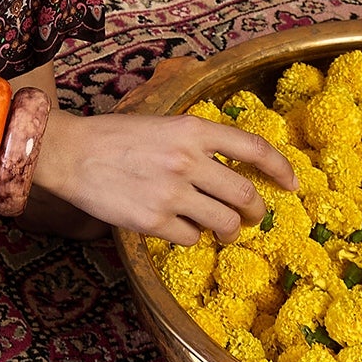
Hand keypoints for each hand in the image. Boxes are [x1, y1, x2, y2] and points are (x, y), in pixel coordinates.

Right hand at [31, 109, 296, 246]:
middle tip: (254, 216)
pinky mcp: (154, 220)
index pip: (253, 148)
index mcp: (192, 129)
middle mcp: (188, 160)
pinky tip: (180, 228)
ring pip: (225, 223)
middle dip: (257, 211)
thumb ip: (194, 141)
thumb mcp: (161, 124)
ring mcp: (172, 192)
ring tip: (224, 230)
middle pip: (245, 195)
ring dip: (230, 230)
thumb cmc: (113, 136)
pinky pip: (192, 238)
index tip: (292, 183)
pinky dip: (192, 237)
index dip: (281, 168)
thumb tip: (226, 167)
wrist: (69, 153)